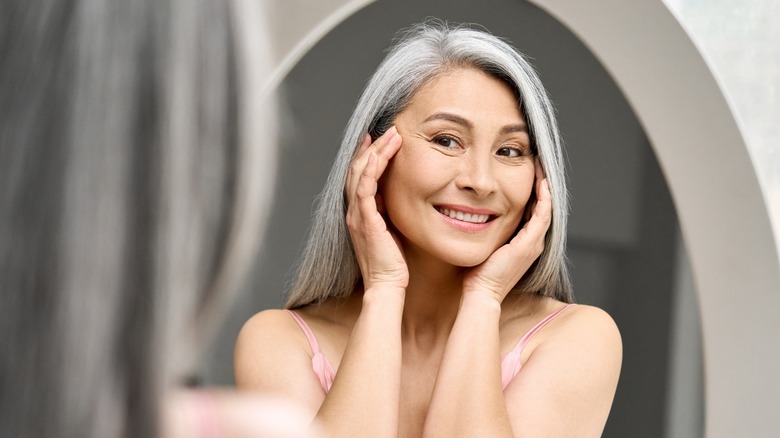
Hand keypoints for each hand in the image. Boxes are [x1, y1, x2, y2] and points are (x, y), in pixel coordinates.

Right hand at [345, 127, 407, 290]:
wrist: (387, 285)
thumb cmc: (393, 262)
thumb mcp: (391, 230)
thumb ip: (388, 212)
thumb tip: (395, 196)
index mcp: (360, 213)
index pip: (359, 177)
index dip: (366, 156)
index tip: (377, 139)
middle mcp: (354, 212)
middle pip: (357, 170)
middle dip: (372, 147)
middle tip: (387, 129)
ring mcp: (357, 215)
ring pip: (360, 174)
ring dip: (375, 152)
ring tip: (391, 135)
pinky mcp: (366, 221)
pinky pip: (364, 189)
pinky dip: (370, 170)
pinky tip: (378, 155)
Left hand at [462, 159, 551, 302]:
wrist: (481, 293)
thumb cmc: (477, 273)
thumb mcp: (485, 245)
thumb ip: (486, 230)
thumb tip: (473, 213)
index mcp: (524, 243)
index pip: (533, 211)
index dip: (533, 191)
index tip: (527, 172)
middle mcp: (533, 243)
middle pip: (543, 207)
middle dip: (541, 184)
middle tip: (538, 163)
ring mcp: (533, 244)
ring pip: (546, 208)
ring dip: (545, 186)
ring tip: (541, 166)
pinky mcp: (529, 244)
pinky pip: (542, 215)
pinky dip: (544, 198)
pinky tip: (541, 182)